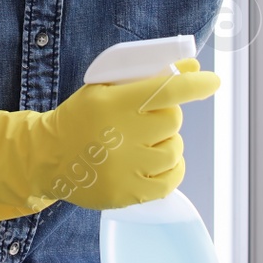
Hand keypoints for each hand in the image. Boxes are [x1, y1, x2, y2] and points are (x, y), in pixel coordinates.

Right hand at [0, 57, 219, 228]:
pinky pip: (171, 179)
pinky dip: (172, 168)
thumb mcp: (103, 88)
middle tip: (147, 118)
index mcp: (113, 104)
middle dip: (166, 115)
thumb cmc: (81, 117)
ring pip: (174, 148)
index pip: (165, 90)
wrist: (49, 158)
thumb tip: (191, 68)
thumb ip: (146, 77)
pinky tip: (156, 160)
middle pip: (172, 120)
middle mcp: (121, 136)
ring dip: (168, 141)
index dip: (193, 85)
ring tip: (146, 141)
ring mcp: (126, 168)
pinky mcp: (129, 193)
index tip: (213, 81)